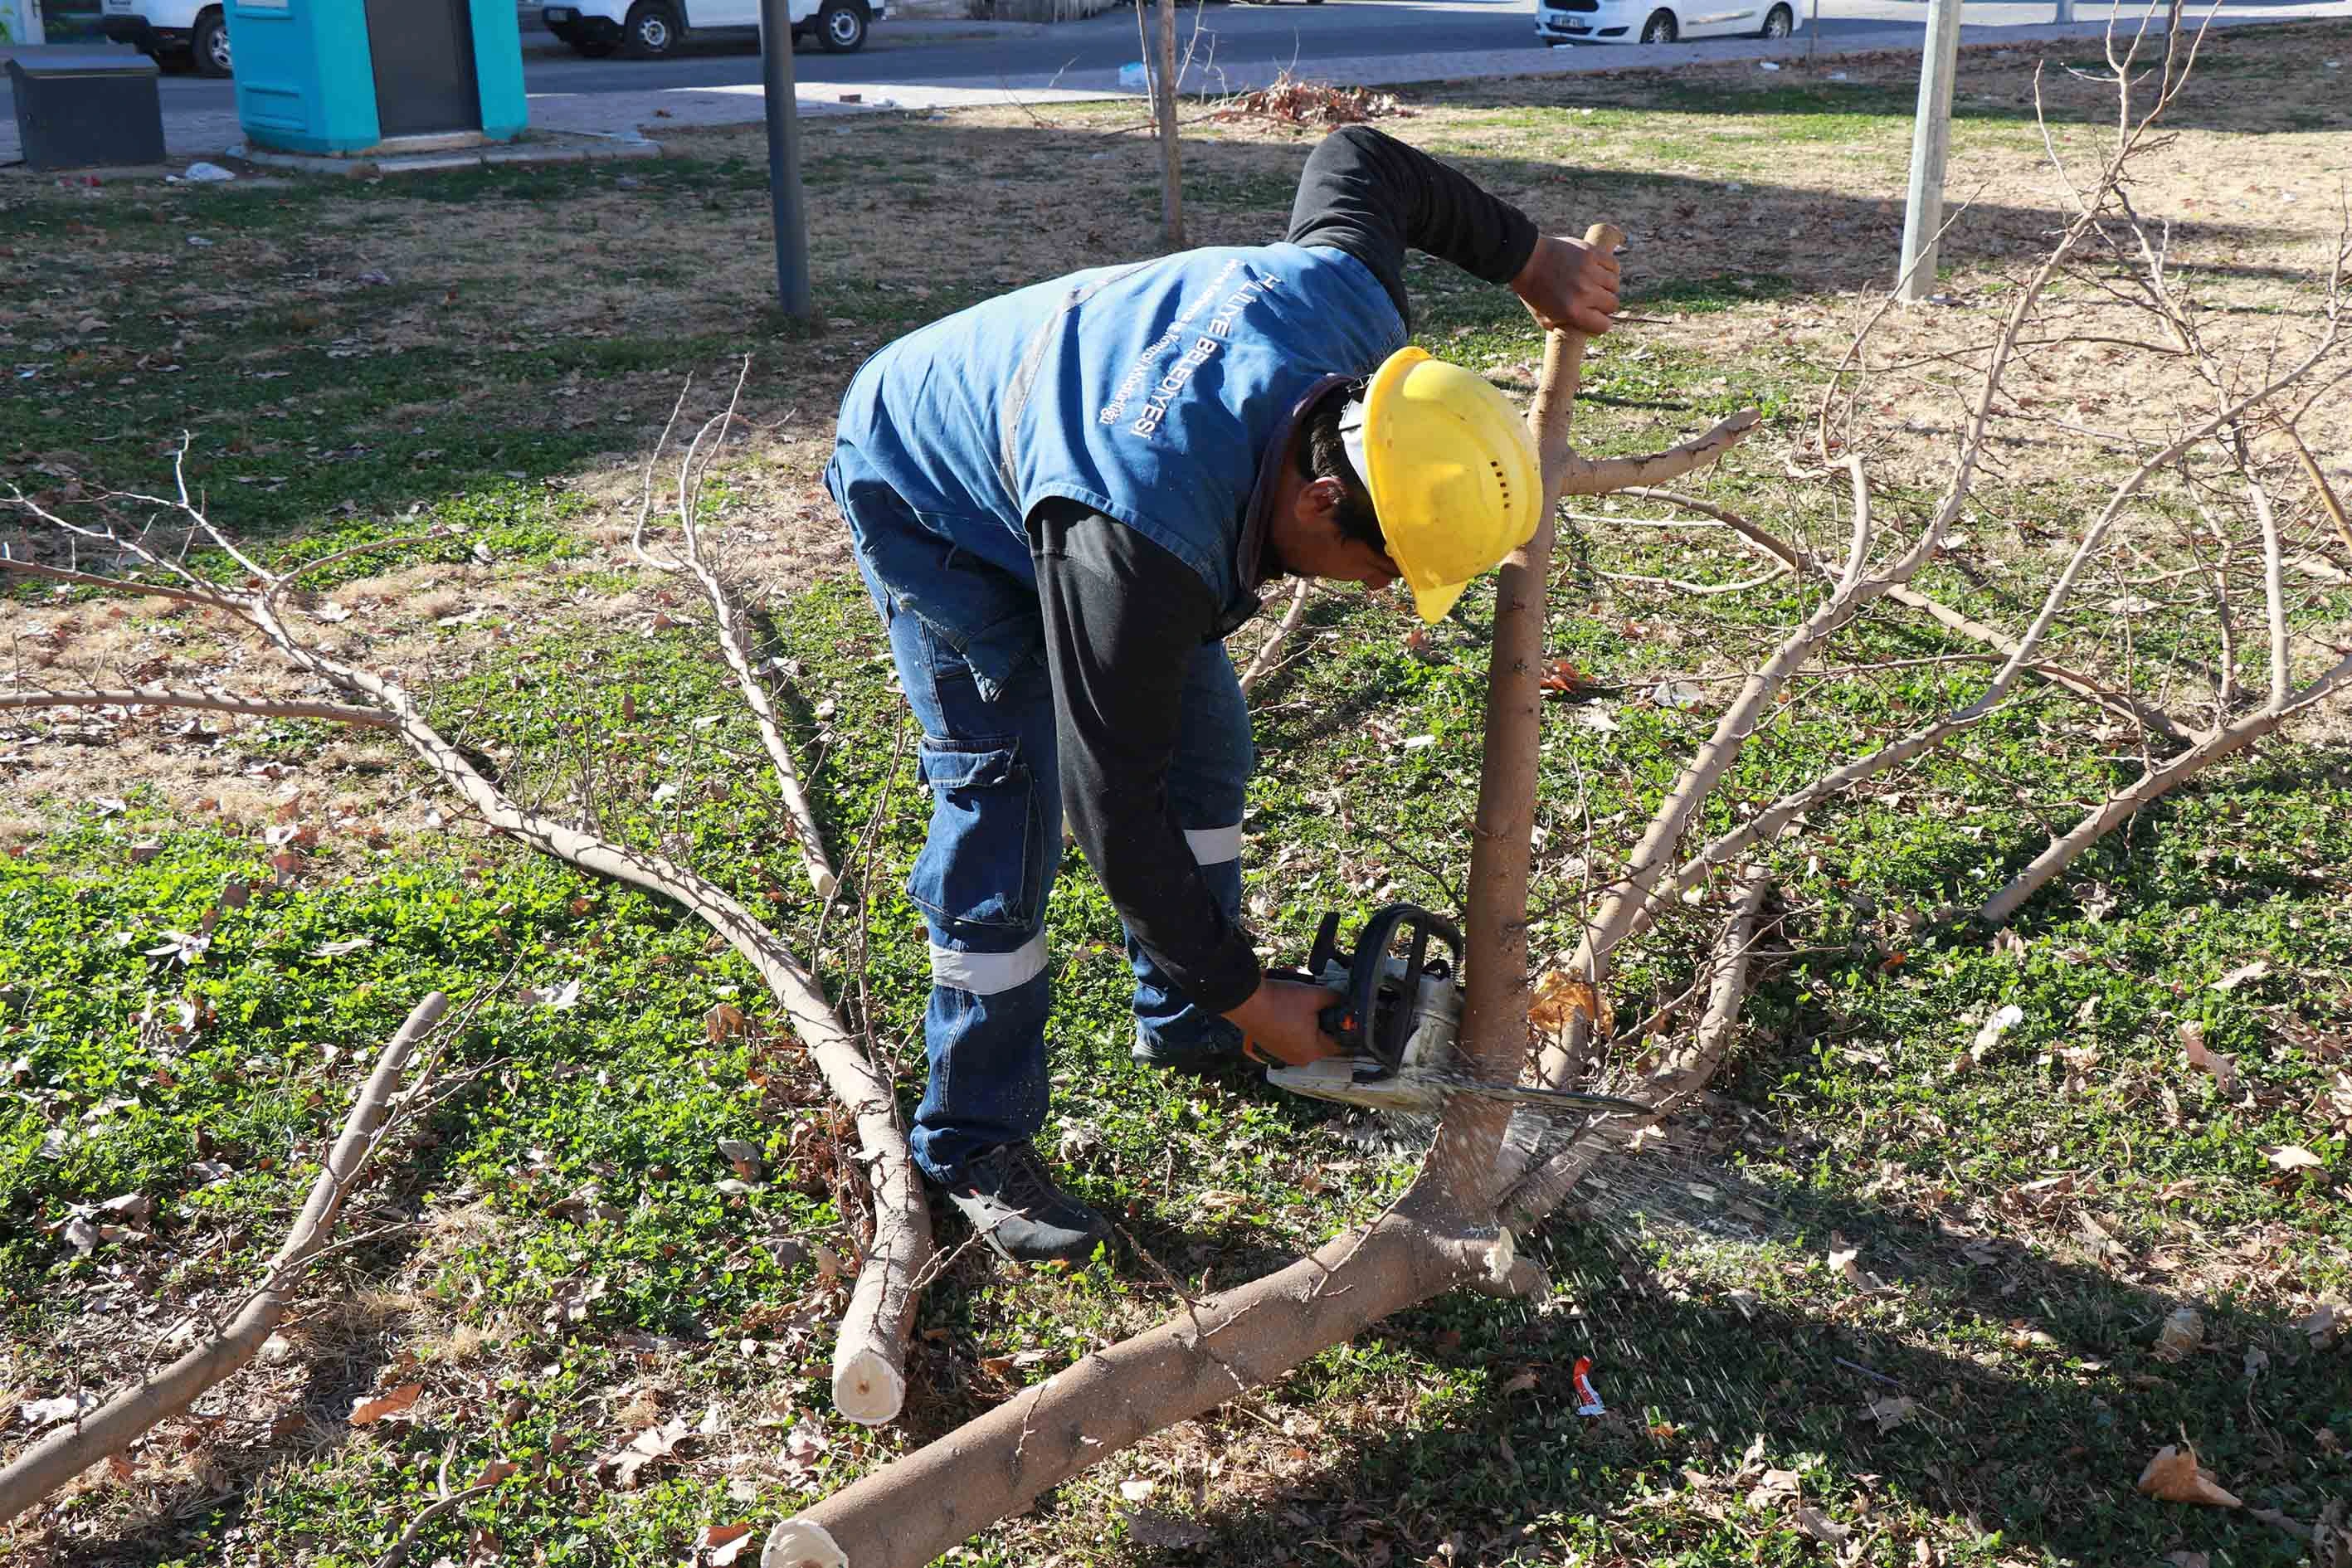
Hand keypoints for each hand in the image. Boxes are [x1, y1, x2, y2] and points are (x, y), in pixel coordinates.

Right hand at [1222, 975, 1344, 1066]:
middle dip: (1323, 1023)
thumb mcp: (1315, 995)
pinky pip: (1289, 1037)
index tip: (1342, 1014)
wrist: (1247, 1000)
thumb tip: (1343, 999)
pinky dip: (1292, 1026)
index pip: (1340, 1044)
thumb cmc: (1280, 1002)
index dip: (1343, 1027)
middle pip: (1321, 1041)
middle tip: (1321, 1005)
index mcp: (1312, 1051)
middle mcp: (1298, 1058)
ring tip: (1303, 1005)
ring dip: (1307, 1024)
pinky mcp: (1270, 1046)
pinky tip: (1288, 1009)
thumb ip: (1335, 999)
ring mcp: (1282, 1053)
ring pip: (1305, 1038)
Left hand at [1511, 233, 1620, 337]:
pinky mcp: (1591, 253)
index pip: (1604, 325)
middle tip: (1596, 299)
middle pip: (1613, 304)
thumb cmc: (1532, 289)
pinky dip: (1610, 269)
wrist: (1525, 258)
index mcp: (1573, 311)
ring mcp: (1589, 272)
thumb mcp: (1542, 316)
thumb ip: (1560, 327)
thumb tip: (1580, 331)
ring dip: (1608, 286)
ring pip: (1614, 284)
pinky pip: (1613, 265)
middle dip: (1606, 305)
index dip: (1601, 323)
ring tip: (1597, 283)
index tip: (1597, 317)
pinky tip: (1601, 270)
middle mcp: (1584, 293)